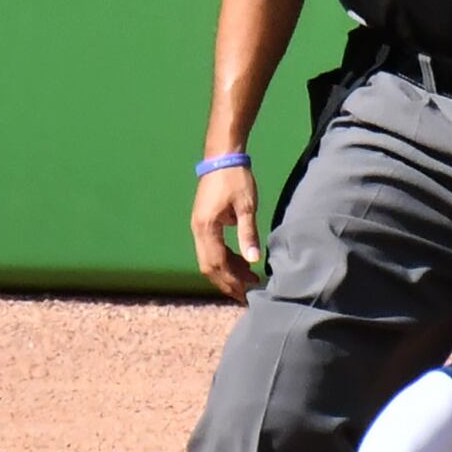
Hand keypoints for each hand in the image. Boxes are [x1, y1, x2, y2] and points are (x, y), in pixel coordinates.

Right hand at [190, 162, 263, 299]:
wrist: (222, 157)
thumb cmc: (236, 179)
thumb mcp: (246, 206)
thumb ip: (248, 234)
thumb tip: (253, 260)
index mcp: (206, 228)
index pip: (218, 263)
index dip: (232, 280)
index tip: (248, 292)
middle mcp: (198, 230)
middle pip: (209, 267)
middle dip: (227, 282)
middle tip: (247, 294)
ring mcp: (198, 227)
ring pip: (208, 260)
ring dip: (227, 272)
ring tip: (249, 279)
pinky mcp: (203, 223)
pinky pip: (210, 249)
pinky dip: (224, 260)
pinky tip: (241, 262)